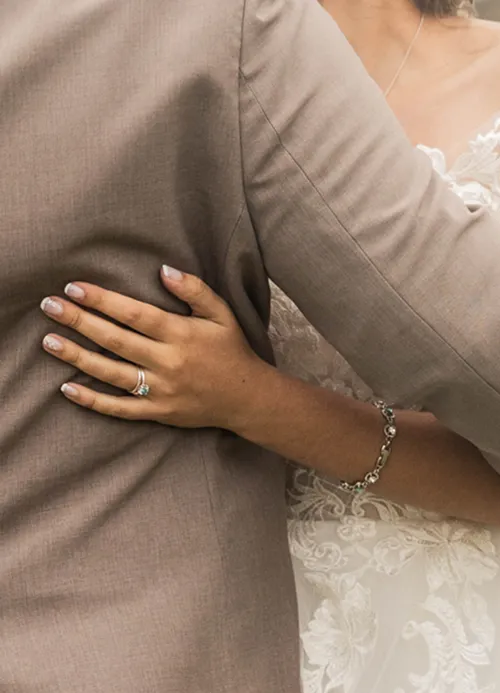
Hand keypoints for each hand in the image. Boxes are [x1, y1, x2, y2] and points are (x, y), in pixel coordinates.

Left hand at [40, 266, 271, 432]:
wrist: (247, 398)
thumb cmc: (232, 351)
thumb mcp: (221, 314)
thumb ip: (194, 290)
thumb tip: (163, 270)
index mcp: (181, 335)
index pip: (134, 314)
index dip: (102, 300)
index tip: (75, 288)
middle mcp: (168, 363)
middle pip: (116, 340)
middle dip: (80, 322)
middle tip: (50, 307)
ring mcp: (161, 390)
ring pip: (111, 373)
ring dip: (78, 357)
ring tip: (50, 342)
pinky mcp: (158, 412)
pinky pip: (120, 409)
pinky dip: (93, 401)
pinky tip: (68, 388)